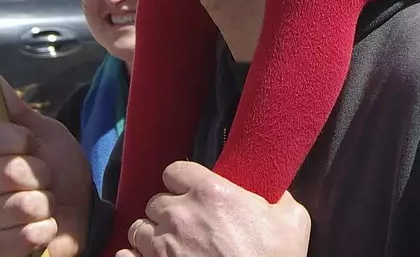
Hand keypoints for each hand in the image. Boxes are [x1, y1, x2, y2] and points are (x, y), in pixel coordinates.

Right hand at [0, 76, 94, 256]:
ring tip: (44, 207)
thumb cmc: (61, 172)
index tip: (33, 144)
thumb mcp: (47, 135)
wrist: (80, 213)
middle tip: (43, 181)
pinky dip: (45, 231)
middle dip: (41, 176)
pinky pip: (25, 235)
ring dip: (46, 205)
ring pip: (21, 205)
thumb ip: (20, 113)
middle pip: (9, 170)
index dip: (18, 139)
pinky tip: (43, 229)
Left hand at [117, 162, 310, 256]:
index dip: (182, 182)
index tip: (191, 194)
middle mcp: (180, 215)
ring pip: (138, 229)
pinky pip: (126, 256)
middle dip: (167, 213)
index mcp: (211, 192)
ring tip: (168, 247)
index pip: (175, 171)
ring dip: (151, 236)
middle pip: (155, 202)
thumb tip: (275, 193)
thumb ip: (279, 197)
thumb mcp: (292, 221)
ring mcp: (162, 246)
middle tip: (184, 227)